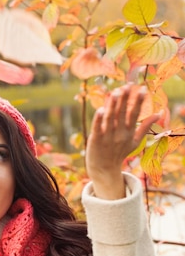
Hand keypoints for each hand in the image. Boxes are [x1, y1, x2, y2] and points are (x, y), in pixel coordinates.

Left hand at [86, 84, 159, 198]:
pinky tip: (101, 109)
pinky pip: (97, 127)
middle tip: (128, 86)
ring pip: (110, 118)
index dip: (139, 102)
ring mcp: (107, 137)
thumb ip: (145, 127)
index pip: (135, 114)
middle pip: (123, 114)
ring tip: (116, 92)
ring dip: (113, 105)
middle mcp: (119, 134)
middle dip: (126, 99)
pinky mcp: (95, 139)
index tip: (143, 89)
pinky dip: (98, 119)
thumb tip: (160, 113)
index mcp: (129, 133)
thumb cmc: (119, 153)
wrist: (104, 170)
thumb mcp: (135, 141)